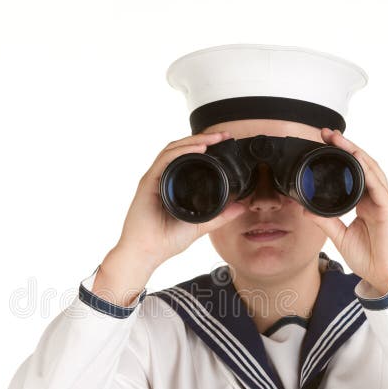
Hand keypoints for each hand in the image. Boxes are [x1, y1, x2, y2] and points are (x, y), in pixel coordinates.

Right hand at [114, 130, 245, 272]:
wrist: (146, 253)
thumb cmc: (165, 241)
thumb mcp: (200, 226)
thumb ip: (220, 216)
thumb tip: (241, 207)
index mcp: (172, 185)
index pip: (189, 159)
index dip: (206, 147)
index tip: (224, 142)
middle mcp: (162, 178)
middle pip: (182, 149)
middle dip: (203, 139)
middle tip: (223, 135)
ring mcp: (154, 179)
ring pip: (173, 150)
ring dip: (194, 141)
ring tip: (213, 139)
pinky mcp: (148, 183)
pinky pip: (165, 160)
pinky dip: (181, 151)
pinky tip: (197, 149)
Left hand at [302, 128, 387, 295]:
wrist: (385, 276)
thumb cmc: (369, 257)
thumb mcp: (340, 237)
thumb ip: (326, 222)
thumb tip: (306, 209)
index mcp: (365, 203)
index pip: (352, 174)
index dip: (340, 158)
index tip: (323, 146)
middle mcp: (375, 198)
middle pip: (361, 166)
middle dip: (345, 148)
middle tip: (327, 133)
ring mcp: (383, 201)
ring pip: (370, 169)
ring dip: (355, 152)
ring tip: (339, 138)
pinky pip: (378, 185)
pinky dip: (367, 170)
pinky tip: (358, 158)